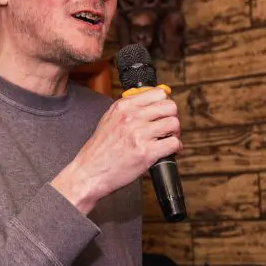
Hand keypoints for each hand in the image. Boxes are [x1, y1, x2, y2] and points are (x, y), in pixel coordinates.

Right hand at [53, 87, 180, 212]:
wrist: (90, 172)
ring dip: (175, 133)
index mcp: (124, 106)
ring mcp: (139, 134)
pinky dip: (176, 149)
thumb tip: (152, 99)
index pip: (158, 93)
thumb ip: (129, 108)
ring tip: (167, 140)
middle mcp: (131, 117)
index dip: (165, 103)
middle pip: (170, 106)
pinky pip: (174, 143)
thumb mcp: (110, 119)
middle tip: (167, 128)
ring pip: (174, 124)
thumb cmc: (100, 150)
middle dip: (172, 117)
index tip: (163, 113)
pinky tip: (169, 152)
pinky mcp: (146, 152)